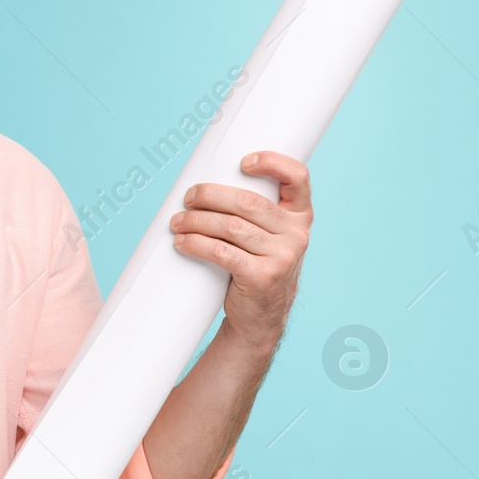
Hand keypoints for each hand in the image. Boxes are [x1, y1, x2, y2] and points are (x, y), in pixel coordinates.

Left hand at [169, 150, 312, 348]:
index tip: (243, 162)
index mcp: (300, 216)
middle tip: (188, 198)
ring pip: (231, 226)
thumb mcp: (269, 236)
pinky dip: (196, 244)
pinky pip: (222, 252)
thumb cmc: (256, 265)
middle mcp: (296, 234)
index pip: (298, 178)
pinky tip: (182, 242)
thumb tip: (206, 185)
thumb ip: (256, 211)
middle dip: (210, 195)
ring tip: (177, 222)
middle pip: (248, 202)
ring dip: (196, 221)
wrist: (260, 316)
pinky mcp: (262, 277)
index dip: (273, 163)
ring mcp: (283, 257)